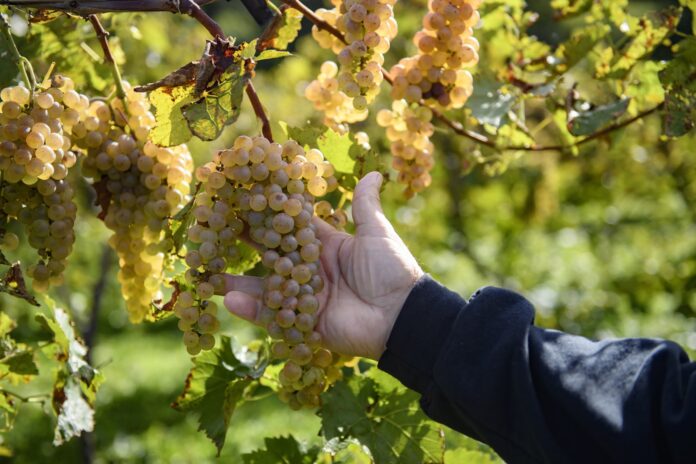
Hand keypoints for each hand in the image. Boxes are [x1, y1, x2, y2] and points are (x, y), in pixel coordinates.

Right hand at [224, 172, 423, 359]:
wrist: (402, 316)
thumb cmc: (392, 270)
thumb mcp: (377, 234)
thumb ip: (365, 206)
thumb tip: (373, 172)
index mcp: (324, 245)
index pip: (288, 225)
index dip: (266, 211)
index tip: (240, 196)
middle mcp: (309, 269)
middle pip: (268, 254)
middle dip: (242, 244)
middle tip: (212, 231)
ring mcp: (304, 297)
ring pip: (264, 287)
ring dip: (236, 281)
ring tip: (206, 274)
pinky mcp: (303, 322)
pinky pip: (273, 315)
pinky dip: (251, 309)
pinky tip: (227, 298)